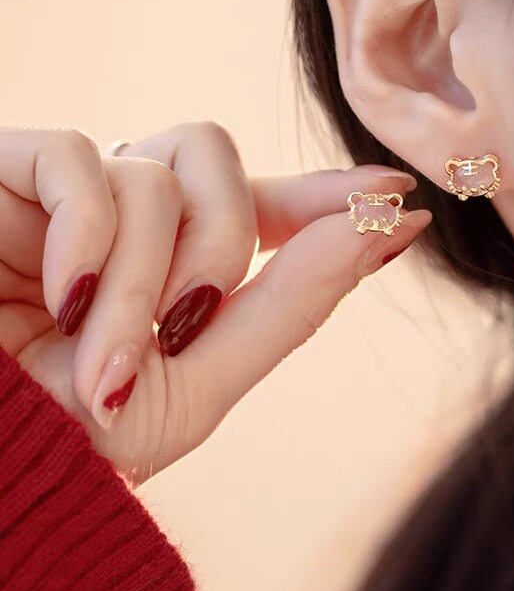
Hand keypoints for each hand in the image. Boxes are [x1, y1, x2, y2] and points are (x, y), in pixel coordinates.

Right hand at [0, 122, 429, 484]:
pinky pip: (75, 157)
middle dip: (220, 250)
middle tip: (181, 327)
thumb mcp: (198, 381)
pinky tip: (59, 298)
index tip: (397, 191)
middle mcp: (125, 218)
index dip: (325, 194)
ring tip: (103, 353)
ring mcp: (68, 193)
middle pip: (218, 168)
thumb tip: (384, 227)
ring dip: (145, 276)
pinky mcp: (6, 172)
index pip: (260, 206)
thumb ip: (293, 301)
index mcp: (171, 262)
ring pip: (158, 174)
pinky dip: (85, 237)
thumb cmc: (68, 434)